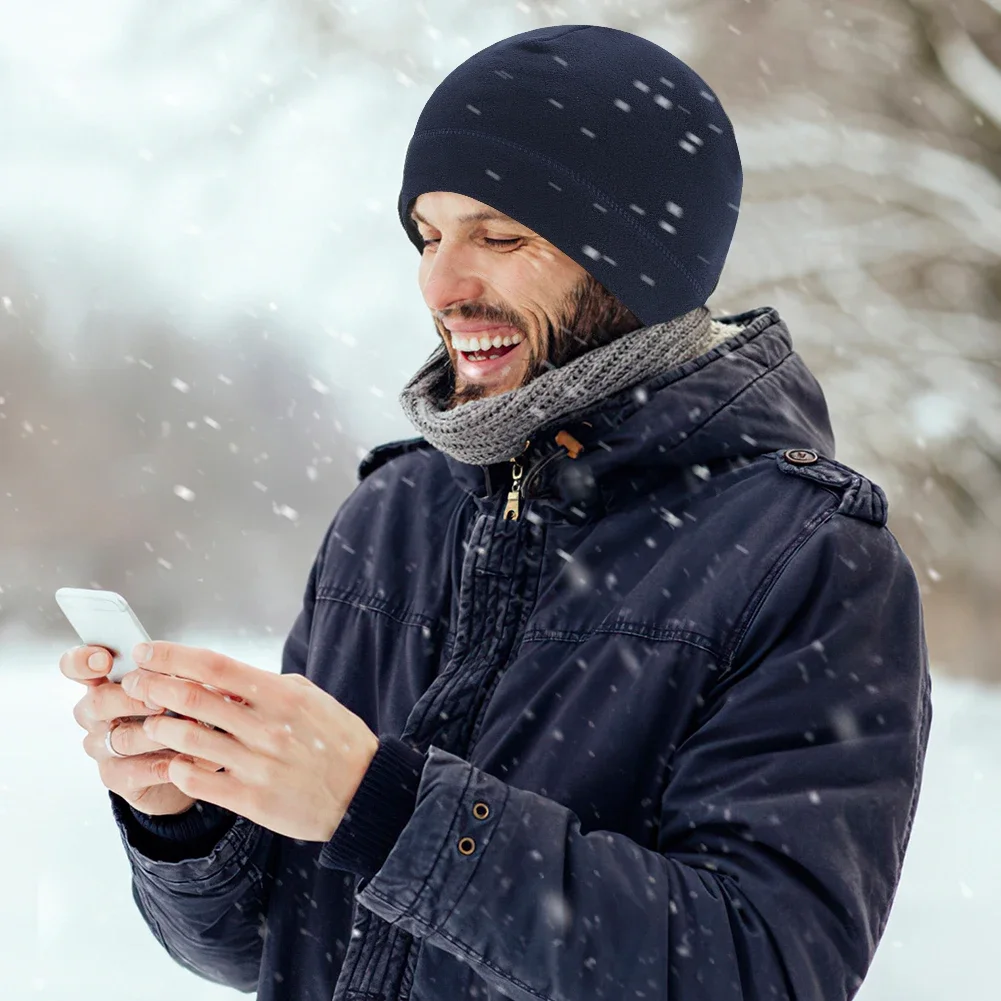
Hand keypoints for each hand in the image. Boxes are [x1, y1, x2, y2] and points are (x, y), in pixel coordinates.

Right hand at [60, 645, 216, 816]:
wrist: (184, 762)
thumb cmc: (177, 713)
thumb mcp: (177, 686)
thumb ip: (169, 674)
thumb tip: (175, 666)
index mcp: (104, 683)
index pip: (76, 666)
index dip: (83, 662)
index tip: (104, 661)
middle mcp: (95, 715)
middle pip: (98, 702)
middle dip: (133, 699)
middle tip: (163, 701)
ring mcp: (102, 748)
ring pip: (121, 738)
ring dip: (158, 732)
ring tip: (190, 728)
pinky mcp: (116, 777)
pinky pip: (136, 771)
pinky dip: (166, 763)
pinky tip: (188, 756)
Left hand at [121, 642, 379, 841]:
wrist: (363, 794)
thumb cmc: (338, 741)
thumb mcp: (312, 699)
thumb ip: (269, 686)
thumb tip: (227, 677)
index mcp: (282, 696)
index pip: (216, 667)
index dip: (174, 656)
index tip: (148, 651)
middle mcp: (267, 727)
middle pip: (193, 699)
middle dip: (153, 686)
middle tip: (135, 683)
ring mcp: (257, 764)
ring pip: (188, 739)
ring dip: (159, 727)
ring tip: (149, 722)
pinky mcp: (251, 800)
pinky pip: (198, 781)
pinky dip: (177, 768)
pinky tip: (172, 761)